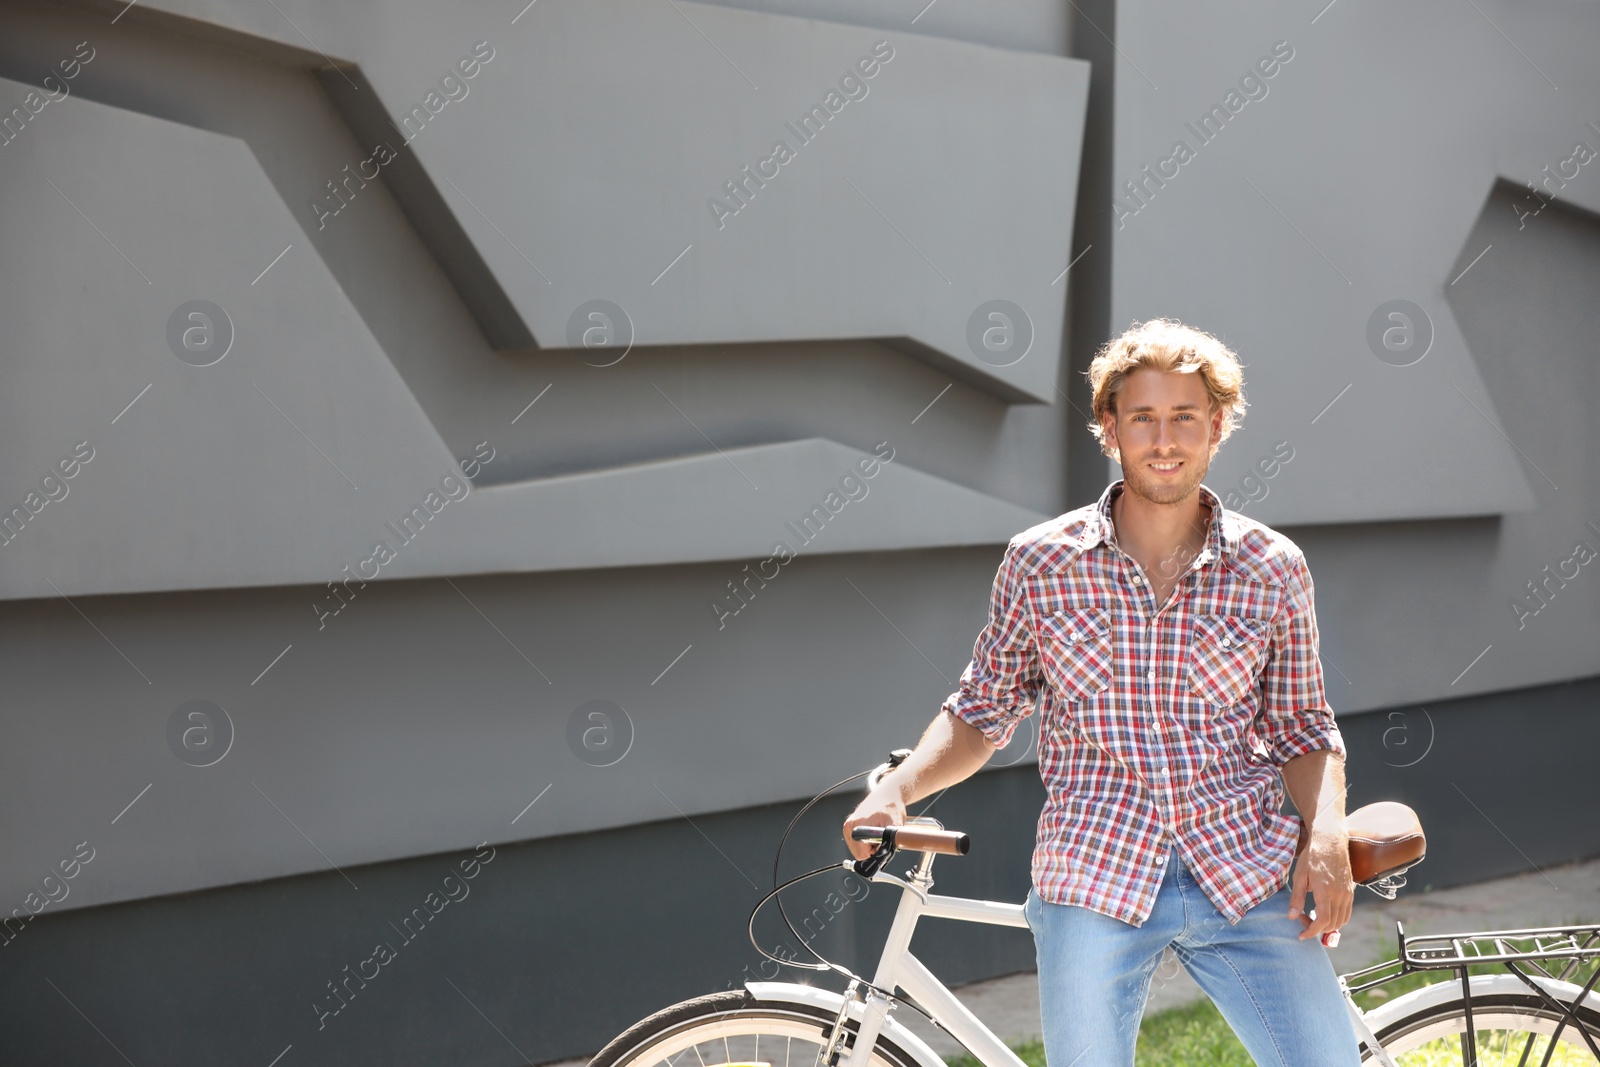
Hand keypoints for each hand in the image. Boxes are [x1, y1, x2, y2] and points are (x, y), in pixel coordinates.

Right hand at [842, 786, 906, 861]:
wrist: (888, 795)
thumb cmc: (891, 807)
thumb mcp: (894, 827)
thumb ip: (889, 843)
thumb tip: (883, 856)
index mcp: (857, 825)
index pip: (861, 854)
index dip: (875, 853)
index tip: (882, 843)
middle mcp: (849, 826)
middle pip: (858, 854)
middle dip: (872, 850)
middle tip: (880, 838)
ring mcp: (848, 826)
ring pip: (857, 850)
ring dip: (869, 847)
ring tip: (876, 834)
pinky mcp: (850, 827)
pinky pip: (857, 843)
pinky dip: (866, 842)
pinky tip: (872, 832)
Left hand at [1289, 828, 1353, 942]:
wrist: (1330, 841)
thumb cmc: (1312, 857)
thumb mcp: (1299, 876)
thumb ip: (1297, 898)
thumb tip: (1292, 917)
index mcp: (1325, 891)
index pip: (1322, 921)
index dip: (1311, 932)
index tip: (1301, 936)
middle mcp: (1339, 895)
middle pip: (1332, 924)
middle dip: (1316, 928)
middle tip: (1302, 919)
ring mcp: (1347, 894)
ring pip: (1341, 921)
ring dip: (1327, 926)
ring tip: (1312, 916)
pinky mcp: (1351, 891)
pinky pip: (1347, 913)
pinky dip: (1336, 919)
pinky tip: (1324, 912)